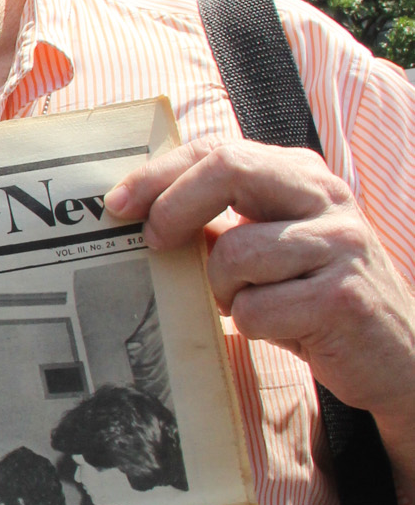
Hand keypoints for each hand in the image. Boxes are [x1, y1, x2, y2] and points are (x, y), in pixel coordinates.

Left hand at [107, 139, 414, 475]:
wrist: (399, 355)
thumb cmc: (316, 298)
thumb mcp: (270, 250)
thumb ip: (218, 227)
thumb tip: (141, 215)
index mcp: (302, 175)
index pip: (218, 149)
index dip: (159, 174)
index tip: (117, 205)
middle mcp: (325, 196)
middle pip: (227, 169)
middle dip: (174, 206)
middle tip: (153, 242)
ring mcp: (340, 243)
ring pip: (233, 253)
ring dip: (223, 290)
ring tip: (251, 303)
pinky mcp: (343, 297)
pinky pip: (256, 309)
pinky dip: (253, 326)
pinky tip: (285, 328)